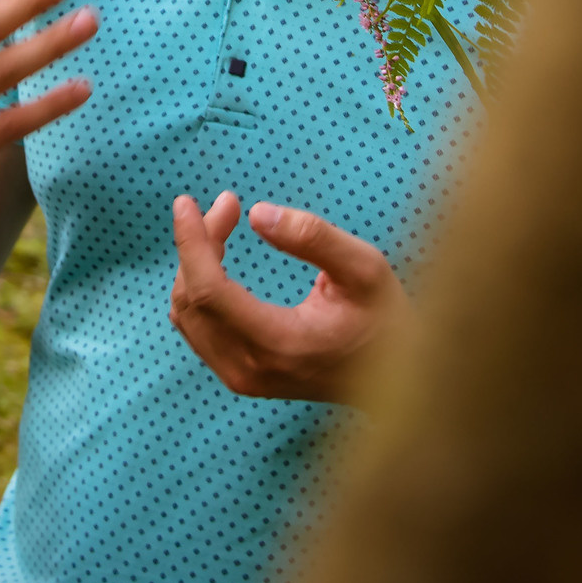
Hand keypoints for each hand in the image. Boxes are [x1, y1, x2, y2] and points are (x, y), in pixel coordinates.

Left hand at [167, 194, 409, 403]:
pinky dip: (199, 287)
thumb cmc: (383, 317)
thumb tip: (257, 214)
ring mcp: (242, 378)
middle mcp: (251, 369)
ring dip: (195, 264)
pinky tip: (218, 258)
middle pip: (192, 299)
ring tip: (225, 222)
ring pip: (187, 315)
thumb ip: (312, 237)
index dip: (191, 242)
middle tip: (228, 204)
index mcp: (279, 343)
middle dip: (197, 244)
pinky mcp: (241, 376)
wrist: (395, 379)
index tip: (186, 202)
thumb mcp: (364, 267)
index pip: (209, 291)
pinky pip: (198, 328)